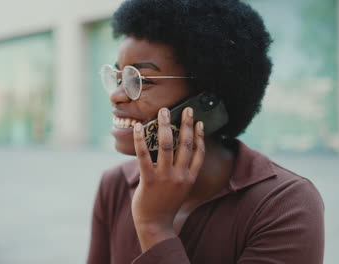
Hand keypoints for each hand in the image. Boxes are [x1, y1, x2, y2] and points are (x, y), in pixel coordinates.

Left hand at [132, 107, 204, 250]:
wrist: (155, 224)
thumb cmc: (165, 205)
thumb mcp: (180, 189)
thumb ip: (182, 173)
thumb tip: (177, 154)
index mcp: (190, 177)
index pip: (199, 152)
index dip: (199, 135)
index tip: (199, 122)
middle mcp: (181, 176)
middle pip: (185, 144)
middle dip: (186, 124)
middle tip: (185, 109)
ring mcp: (165, 177)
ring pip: (167, 145)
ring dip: (165, 126)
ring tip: (163, 112)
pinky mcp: (149, 179)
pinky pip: (144, 155)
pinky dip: (141, 139)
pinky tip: (139, 127)